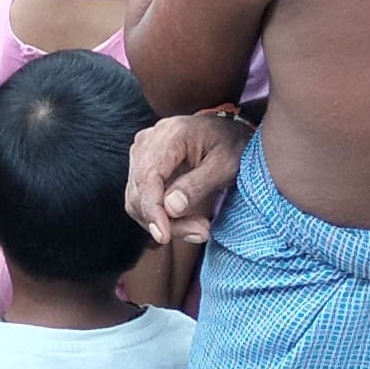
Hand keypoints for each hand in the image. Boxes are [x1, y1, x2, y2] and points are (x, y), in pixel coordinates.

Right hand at [127, 107, 249, 245]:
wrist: (229, 132)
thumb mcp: (225, 165)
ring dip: (164, 222)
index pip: (148, 177)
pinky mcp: (142, 166)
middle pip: (140, 192)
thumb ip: (198, 185)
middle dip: (165, 221)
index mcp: (170, 134)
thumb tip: (170, 208)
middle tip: (201, 232)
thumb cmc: (232, 145)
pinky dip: (161, 217)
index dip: (153, 210)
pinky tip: (186, 222)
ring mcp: (142, 153)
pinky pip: (142, 199)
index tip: (164, 236)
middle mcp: (148, 141)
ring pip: (137, 200)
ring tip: (198, 228)